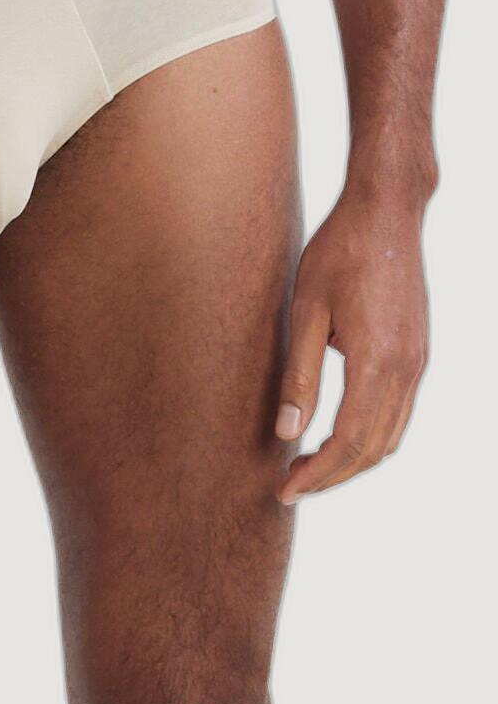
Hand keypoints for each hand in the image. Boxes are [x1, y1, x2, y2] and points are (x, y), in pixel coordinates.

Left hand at [275, 188, 428, 503]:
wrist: (386, 213)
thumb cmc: (338, 253)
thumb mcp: (306, 311)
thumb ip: (298, 376)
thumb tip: (287, 432)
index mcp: (378, 362)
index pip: (349, 442)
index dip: (317, 474)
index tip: (285, 490)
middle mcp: (407, 369)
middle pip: (373, 449)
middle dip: (331, 476)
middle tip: (289, 485)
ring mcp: (418, 362)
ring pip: (390, 436)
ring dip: (351, 460)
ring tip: (306, 464)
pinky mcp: (418, 352)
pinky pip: (399, 412)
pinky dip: (369, 435)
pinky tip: (336, 432)